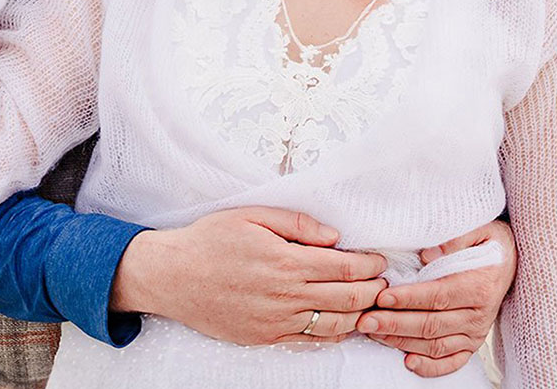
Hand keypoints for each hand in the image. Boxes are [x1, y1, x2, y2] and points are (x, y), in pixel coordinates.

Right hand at [110, 206, 389, 346]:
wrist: (172, 276)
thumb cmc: (210, 240)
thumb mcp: (251, 216)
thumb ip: (297, 224)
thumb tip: (335, 236)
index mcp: (285, 261)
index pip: (346, 268)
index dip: (370, 266)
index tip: (380, 261)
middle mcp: (285, 295)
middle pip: (348, 299)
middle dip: (374, 291)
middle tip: (383, 283)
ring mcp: (277, 321)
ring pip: (335, 325)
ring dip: (359, 315)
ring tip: (368, 303)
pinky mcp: (266, 337)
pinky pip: (311, 341)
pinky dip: (334, 334)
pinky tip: (340, 322)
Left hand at [359, 218, 516, 376]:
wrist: (512, 261)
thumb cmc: (489, 243)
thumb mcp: (480, 229)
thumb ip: (455, 238)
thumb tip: (429, 253)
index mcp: (478, 286)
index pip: (437, 296)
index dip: (408, 299)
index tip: (381, 297)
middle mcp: (478, 315)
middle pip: (431, 324)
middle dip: (394, 323)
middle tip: (365, 320)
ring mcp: (476, 332)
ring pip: (436, 344)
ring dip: (402, 342)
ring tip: (374, 333)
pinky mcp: (472, 343)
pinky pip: (452, 361)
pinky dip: (431, 366)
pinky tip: (407, 362)